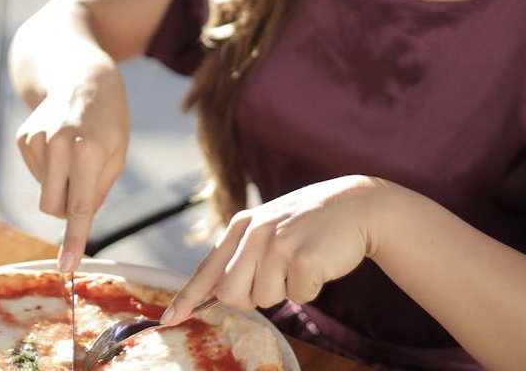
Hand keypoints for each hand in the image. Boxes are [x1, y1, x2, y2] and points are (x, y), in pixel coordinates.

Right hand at [15, 68, 129, 271]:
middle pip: (53, 207)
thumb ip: (98, 191)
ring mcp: (37, 139)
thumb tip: (75, 221)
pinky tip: (58, 146)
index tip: (67, 267)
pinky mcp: (23, 138)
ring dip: (59, 185)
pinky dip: (48, 170)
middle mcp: (58, 144)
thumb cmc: (108, 122)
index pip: (80, 206)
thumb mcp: (118, 156)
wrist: (84, 79)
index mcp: (89, 151)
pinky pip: (35, 175)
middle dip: (68, 206)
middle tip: (85, 180)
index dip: (73, 240)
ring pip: (43, 193)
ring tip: (74, 154)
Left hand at [161, 176, 385, 324]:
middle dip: (253, 296)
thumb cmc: (309, 224)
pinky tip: (320, 262)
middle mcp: (254, 232)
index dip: (188, 298)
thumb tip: (218, 294)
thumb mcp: (270, 228)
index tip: (169, 319)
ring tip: (302, 260)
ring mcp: (278, 243)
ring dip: (287, 289)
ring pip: (266, 299)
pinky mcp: (302, 257)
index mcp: (242, 225)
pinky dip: (311, 288)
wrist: (355, 206)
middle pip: (232, 294)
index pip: (208, 269)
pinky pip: (299, 297)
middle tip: (279, 273)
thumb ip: (243, 255)